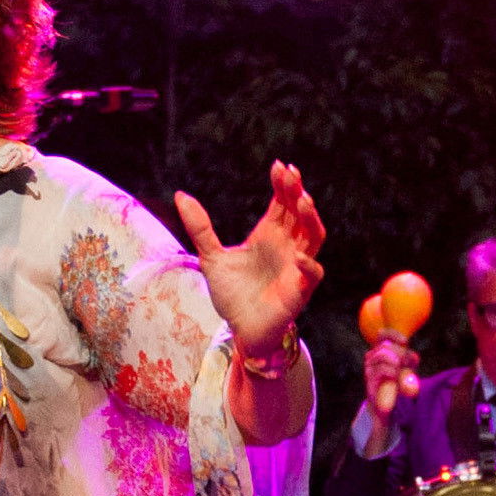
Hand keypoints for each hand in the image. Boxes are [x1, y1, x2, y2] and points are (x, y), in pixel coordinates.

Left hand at [177, 159, 325, 366]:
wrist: (240, 329)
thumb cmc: (232, 294)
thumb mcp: (211, 257)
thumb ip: (200, 227)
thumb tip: (180, 195)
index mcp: (269, 235)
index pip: (282, 203)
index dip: (283, 184)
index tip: (278, 166)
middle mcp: (287, 246)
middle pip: (300, 213)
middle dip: (298, 193)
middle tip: (292, 175)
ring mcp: (296, 267)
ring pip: (314, 237)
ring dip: (311, 219)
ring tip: (303, 202)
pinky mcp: (300, 290)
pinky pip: (312, 274)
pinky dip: (309, 264)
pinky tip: (299, 256)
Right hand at [360, 335, 420, 424]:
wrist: (387, 405)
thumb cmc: (398, 384)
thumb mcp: (407, 369)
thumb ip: (410, 360)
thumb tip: (412, 356)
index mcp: (381, 351)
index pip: (383, 334)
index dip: (393, 335)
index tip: (405, 342)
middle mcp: (373, 356)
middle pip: (386, 345)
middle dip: (400, 352)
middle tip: (407, 363)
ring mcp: (369, 367)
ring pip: (382, 354)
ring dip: (396, 361)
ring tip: (401, 370)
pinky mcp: (370, 378)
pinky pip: (381, 369)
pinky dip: (392, 371)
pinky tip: (395, 376)